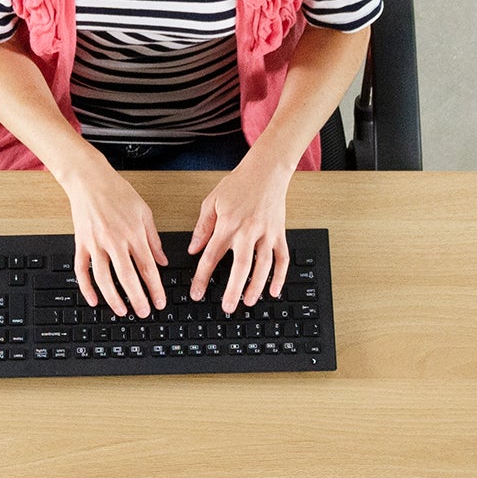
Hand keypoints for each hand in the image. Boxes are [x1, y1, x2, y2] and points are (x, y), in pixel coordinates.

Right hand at [59, 154, 167, 316]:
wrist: (89, 179)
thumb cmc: (117, 193)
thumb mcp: (144, 212)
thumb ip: (153, 240)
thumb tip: (162, 261)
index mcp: (133, 234)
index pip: (147, 268)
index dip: (155, 289)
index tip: (159, 302)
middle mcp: (115, 241)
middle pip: (127, 277)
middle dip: (137, 299)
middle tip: (143, 313)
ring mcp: (96, 244)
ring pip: (104, 278)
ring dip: (113, 298)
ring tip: (122, 311)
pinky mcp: (81, 243)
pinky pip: (82, 270)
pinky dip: (86, 287)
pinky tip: (94, 300)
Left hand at [189, 149, 292, 311]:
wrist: (266, 170)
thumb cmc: (238, 184)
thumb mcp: (212, 202)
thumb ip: (202, 228)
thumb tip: (193, 249)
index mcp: (228, 225)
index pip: (211, 256)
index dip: (202, 277)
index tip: (196, 293)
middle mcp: (248, 231)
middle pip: (240, 266)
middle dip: (233, 289)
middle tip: (227, 307)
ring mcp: (267, 233)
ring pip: (263, 264)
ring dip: (257, 285)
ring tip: (249, 301)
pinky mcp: (280, 233)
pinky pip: (282, 258)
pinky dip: (280, 276)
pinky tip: (275, 290)